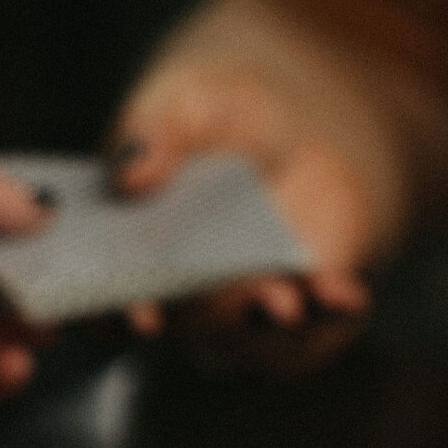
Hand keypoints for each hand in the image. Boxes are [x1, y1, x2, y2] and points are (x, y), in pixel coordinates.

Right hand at [111, 63, 373, 376]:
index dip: (113, 315)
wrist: (299, 128)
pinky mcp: (305, 316)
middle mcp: (183, 300)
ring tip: (284, 300)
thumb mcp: (184, 107)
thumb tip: (130, 173)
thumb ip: (151, 136)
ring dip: (266, 322)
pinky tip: (342, 294)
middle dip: (206, 317)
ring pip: (250, 340)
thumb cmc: (220, 120)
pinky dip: (331, 314)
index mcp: (129, 259)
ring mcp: (245, 314)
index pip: (105, 305)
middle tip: (223, 298)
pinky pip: (319, 332)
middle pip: (186, 326)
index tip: (136, 312)